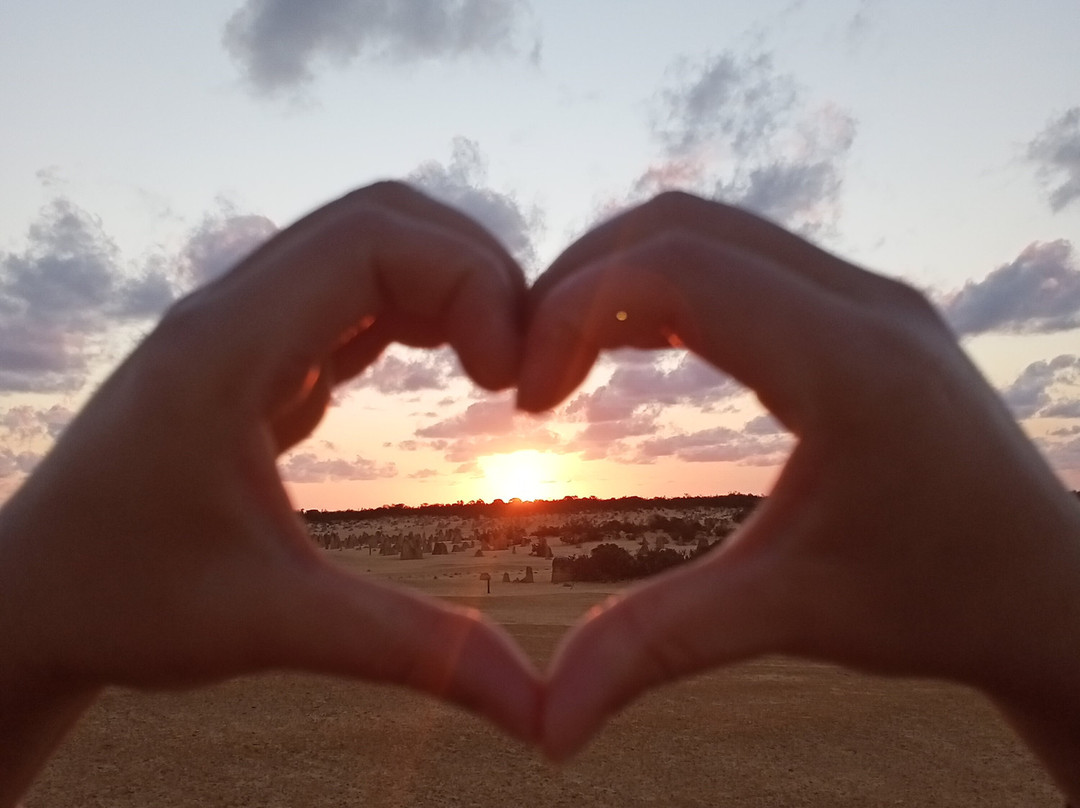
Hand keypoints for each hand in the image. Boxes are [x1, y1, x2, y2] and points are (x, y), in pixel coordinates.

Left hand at [0, 183, 538, 801]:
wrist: (28, 599)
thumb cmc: (123, 603)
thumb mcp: (274, 625)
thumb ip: (412, 650)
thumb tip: (538, 707)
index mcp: (225, 350)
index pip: (371, 241)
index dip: (469, 284)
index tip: (509, 382)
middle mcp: (228, 313)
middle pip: (378, 219)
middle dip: (473, 272)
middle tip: (520, 365)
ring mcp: (237, 325)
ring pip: (364, 245)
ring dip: (446, 285)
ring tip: (494, 365)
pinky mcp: (248, 351)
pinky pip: (346, 291)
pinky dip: (413, 310)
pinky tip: (442, 364)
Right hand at [520, 192, 1079, 792]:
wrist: (1048, 588)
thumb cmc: (938, 602)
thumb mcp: (791, 615)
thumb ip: (660, 645)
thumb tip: (546, 726)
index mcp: (851, 366)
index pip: (678, 271)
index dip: (572, 313)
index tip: (527, 400)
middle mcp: (865, 303)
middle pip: (681, 226)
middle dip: (580, 282)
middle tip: (527, 368)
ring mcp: (868, 294)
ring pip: (710, 230)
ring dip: (621, 276)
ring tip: (565, 356)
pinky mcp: (863, 307)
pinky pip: (742, 258)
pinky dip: (668, 285)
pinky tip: (635, 344)